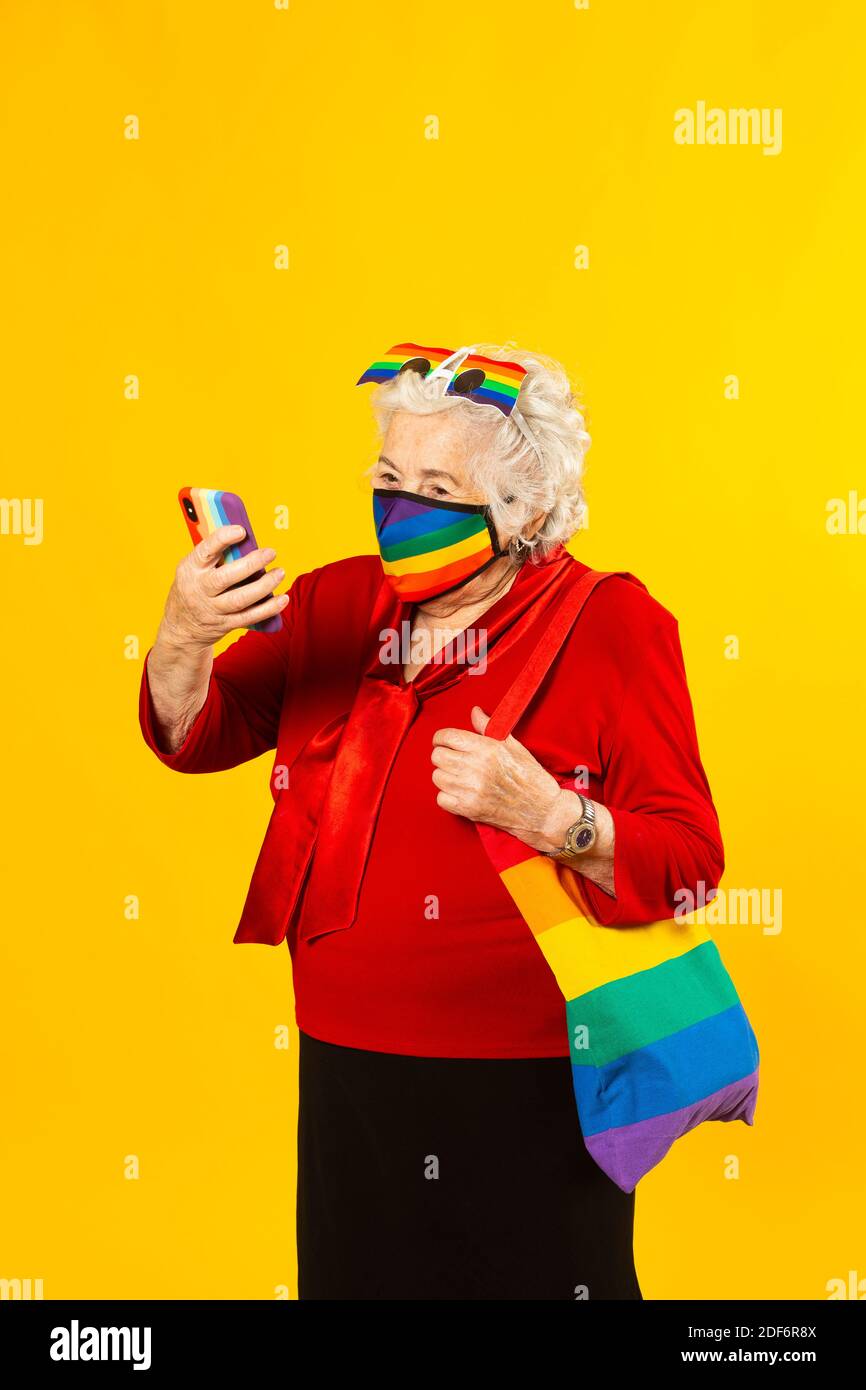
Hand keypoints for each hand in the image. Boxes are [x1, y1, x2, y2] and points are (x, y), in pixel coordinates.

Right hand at [158, 525, 288, 652]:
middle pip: (226, 577)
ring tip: (280, 572)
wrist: (181, 626)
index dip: (223, 539)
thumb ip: (214, 556)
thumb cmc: (192, 588)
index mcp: (190, 568)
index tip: (241, 531)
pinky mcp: (226, 624)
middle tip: (270, 552)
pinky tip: (282, 599)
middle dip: (251, 564)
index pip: (205, 551)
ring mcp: (212, 609)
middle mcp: (199, 589)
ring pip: (241, 599)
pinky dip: (269, 608)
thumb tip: (246, 541)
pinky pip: (250, 617)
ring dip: (264, 586)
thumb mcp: (193, 568)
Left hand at [431, 705, 578, 852]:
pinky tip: (460, 792)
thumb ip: (489, 727)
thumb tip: (474, 712)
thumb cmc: (530, 777)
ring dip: (446, 776)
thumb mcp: (514, 746)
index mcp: (487, 749)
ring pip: (437, 777)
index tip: (444, 741)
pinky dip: (447, 796)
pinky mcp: (469, 809)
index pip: (447, 737)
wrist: (542, 810)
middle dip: (444, 755)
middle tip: (454, 759)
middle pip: (437, 756)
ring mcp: (471, 790)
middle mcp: (476, 768)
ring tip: (460, 777)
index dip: (441, 738)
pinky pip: (441, 798)